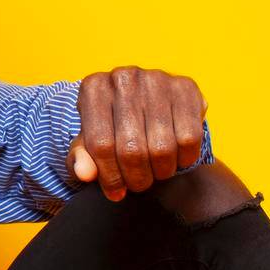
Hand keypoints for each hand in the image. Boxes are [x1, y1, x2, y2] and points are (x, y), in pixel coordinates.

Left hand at [69, 66, 206, 200]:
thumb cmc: (113, 125)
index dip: (109, 176)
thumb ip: (81, 158)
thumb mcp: (90, 140)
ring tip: (156, 173)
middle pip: (132, 149)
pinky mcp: (185, 86)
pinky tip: (176, 159)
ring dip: (160, 172)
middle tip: (138, 185)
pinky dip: (184, 159)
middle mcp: (123, 78)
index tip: (115, 191)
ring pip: (162, 147)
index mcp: (92, 88)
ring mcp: (156, 78)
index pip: (101, 145)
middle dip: (136, 178)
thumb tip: (84, 174)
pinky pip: (189, 138)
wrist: (146, 103)